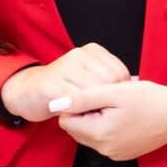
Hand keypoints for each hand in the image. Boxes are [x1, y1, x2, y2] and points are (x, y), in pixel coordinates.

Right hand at [0, 43, 129, 122]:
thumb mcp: (88, 78)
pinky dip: (80, 113)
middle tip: (102, 114)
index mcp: (92, 50)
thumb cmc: (64, 88)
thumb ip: (109, 80)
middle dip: (109, 102)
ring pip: (94, 92)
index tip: (114, 105)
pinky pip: (75, 101)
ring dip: (95, 109)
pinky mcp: (52, 83)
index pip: (120, 72)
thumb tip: (138, 85)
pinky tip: (78, 116)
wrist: (28, 92)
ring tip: (90, 116)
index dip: (121, 93)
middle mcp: (79, 54)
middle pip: (110, 82)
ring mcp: (65, 66)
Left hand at [53, 79, 166, 159]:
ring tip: (115, 103)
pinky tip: (122, 113)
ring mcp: (115, 154)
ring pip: (90, 134)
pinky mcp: (124, 153)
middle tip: (104, 96)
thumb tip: (57, 102)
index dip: (74, 103)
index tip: (91, 92)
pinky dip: (106, 126)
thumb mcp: (115, 91)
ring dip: (95, 118)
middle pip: (76, 130)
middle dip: (83, 112)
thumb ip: (83, 97)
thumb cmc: (150, 99)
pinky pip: (104, 140)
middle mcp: (105, 150)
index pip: (66, 121)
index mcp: (100, 134)